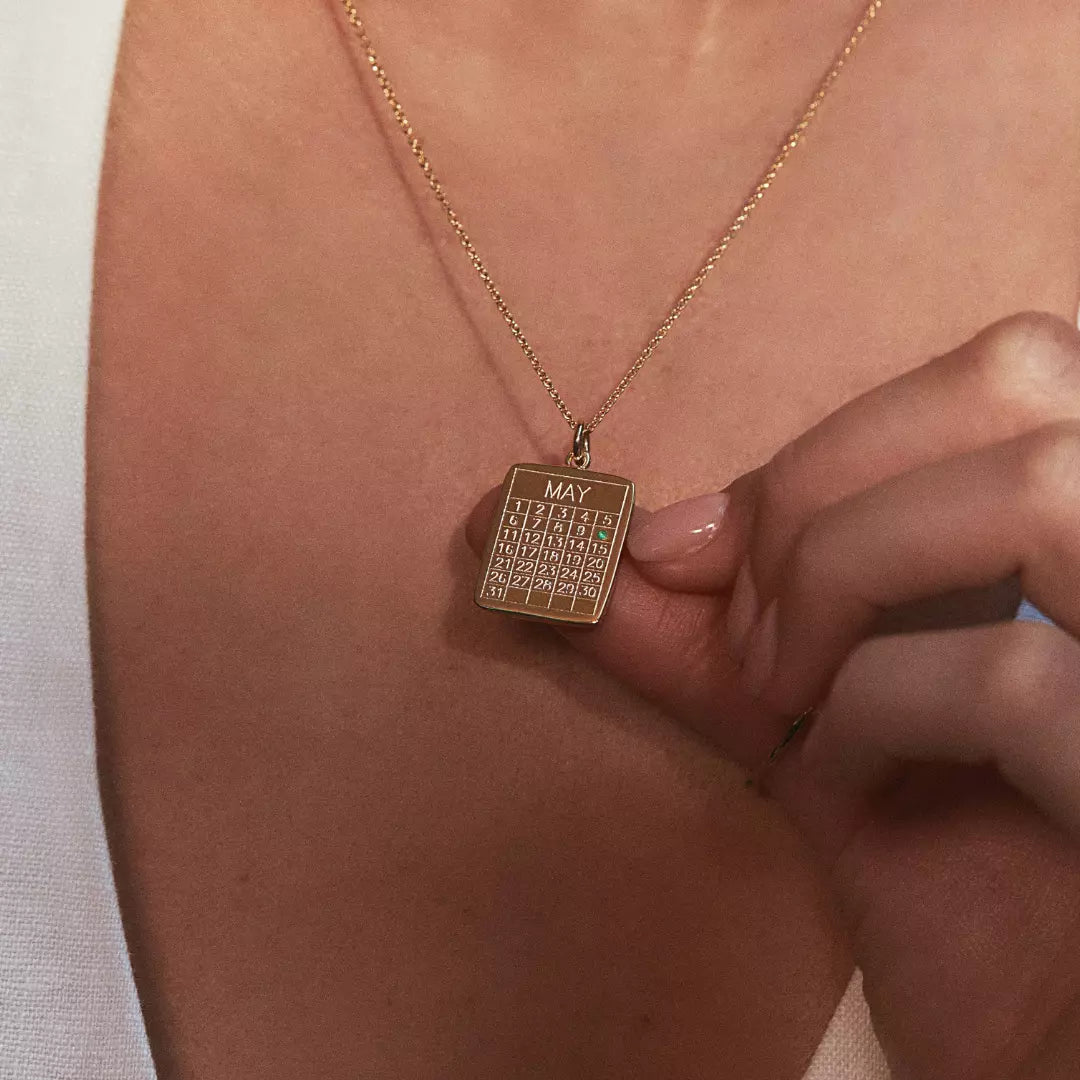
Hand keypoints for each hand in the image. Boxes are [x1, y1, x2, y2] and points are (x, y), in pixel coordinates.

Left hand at [466, 310, 1079, 1079]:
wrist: (1036, 1033)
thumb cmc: (940, 855)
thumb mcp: (814, 705)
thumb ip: (705, 616)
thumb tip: (561, 535)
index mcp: (1077, 521)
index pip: (1001, 366)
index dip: (828, 444)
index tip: (688, 549)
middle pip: (1021, 371)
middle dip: (828, 480)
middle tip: (751, 618)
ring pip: (1036, 489)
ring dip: (848, 575)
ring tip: (794, 698)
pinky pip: (1012, 674)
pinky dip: (877, 711)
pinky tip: (852, 785)